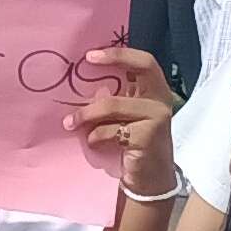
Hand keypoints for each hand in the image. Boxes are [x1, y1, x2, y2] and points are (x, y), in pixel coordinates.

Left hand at [60, 45, 180, 195]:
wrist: (150, 177)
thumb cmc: (131, 143)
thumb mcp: (123, 116)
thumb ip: (112, 98)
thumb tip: (79, 81)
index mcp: (154, 91)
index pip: (144, 61)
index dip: (120, 53)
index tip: (90, 55)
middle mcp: (160, 100)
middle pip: (142, 68)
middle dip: (115, 59)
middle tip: (85, 62)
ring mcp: (157, 118)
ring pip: (113, 104)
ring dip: (85, 114)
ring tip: (69, 123)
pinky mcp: (148, 137)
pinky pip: (112, 130)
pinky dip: (96, 136)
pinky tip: (92, 142)